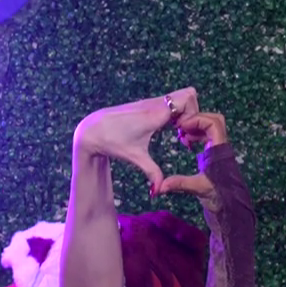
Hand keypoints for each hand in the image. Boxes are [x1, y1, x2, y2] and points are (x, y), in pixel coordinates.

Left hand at [72, 88, 198, 194]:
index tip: (185, 133)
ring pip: (179, 96)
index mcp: (155, 114)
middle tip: (185, 130)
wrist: (92, 130)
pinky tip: (168, 128)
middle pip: (188, 94)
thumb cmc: (112, 141)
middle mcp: (154, 104)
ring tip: (178, 132)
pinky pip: (169, 101)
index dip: (193, 115)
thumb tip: (158, 191)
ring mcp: (150, 102)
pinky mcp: (145, 104)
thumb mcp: (135, 158)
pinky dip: (174, 112)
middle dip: (193, 112)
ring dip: (183, 112)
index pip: (187, 100)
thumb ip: (151, 173)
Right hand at [156, 111, 228, 207]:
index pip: (213, 123)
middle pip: (214, 120)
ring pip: (211, 127)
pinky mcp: (216, 154)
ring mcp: (220, 150)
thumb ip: (178, 184)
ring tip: (183, 135)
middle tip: (182, 128)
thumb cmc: (219, 197)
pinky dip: (198, 134)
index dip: (197, 120)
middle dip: (197, 119)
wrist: (230, 208)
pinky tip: (188, 143)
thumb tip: (158, 187)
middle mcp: (221, 146)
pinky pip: (209, 136)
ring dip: (197, 127)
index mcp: (219, 150)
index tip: (182, 126)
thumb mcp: (197, 188)